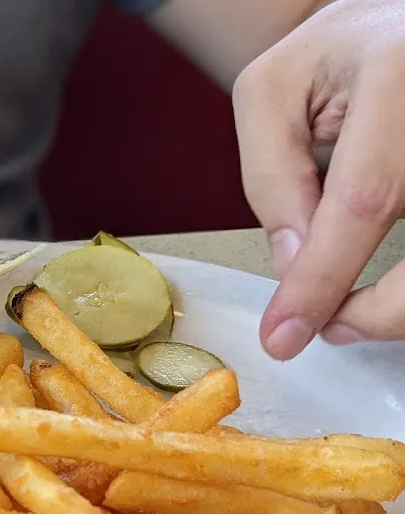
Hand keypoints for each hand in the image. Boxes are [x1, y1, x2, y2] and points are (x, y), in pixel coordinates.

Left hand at [233, 0, 404, 359]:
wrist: (401, 22)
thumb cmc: (338, 50)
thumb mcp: (271, 94)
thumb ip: (272, 178)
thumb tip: (293, 264)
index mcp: (398, 71)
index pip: (363, 199)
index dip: (323, 278)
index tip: (286, 333)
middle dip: (381, 309)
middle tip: (329, 328)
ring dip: (400, 302)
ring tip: (350, 309)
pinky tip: (383, 288)